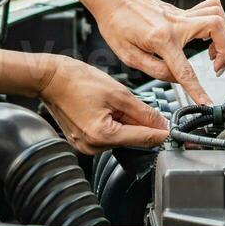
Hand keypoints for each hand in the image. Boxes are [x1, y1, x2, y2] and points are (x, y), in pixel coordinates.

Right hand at [38, 56, 169, 153]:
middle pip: (131, 139)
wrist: (50, 78)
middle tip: (132, 103)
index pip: (143, 139)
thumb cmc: (76, 80)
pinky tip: (103, 108)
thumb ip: (143, 112)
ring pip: (119, 137)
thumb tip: (161, 124)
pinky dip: (112, 123)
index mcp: (102, 136)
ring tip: (110, 102)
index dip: (160, 132)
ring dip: (124, 122)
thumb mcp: (118, 92)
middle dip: (138, 123)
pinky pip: (106, 135)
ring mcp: (86, 146)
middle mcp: (93, 147)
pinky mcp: (82, 141)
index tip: (173, 131)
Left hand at [89, 0, 224, 104]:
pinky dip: (216, 21)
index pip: (185, 70)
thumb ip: (155, 70)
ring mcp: (180, 14)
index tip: (207, 102)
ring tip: (213, 53)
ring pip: (217, 14)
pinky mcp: (181, 10)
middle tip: (216, 67)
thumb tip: (176, 79)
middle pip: (216, 28)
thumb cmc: (115, 23)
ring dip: (224, 35)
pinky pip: (209, 9)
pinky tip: (206, 36)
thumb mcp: (128, 55)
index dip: (198, 90)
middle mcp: (175, 23)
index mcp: (161, 39)